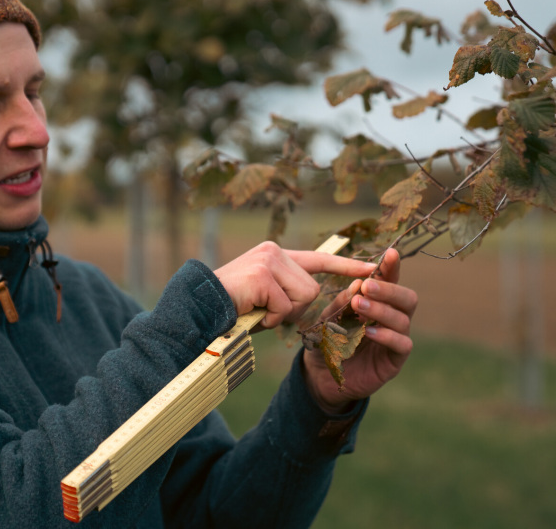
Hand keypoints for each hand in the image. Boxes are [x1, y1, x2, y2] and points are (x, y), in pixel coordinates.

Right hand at [214, 241, 377, 329]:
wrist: (199, 306)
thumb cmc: (232, 307)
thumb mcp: (264, 295)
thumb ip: (286, 291)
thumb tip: (310, 297)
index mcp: (276, 255)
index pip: (318, 258)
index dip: (345, 265)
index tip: (371, 268)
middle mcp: (274, 252)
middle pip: (311, 288)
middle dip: (293, 308)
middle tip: (266, 312)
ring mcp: (268, 261)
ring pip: (302, 296)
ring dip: (282, 313)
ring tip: (258, 311)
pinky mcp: (262, 275)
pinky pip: (284, 306)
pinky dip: (270, 318)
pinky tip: (252, 313)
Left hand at [302, 248, 416, 413]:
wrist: (322, 375)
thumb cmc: (329, 341)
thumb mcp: (329, 317)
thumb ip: (342, 302)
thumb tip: (357, 283)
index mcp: (378, 303)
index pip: (391, 281)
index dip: (392, 268)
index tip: (390, 254)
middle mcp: (392, 318)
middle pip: (407, 297)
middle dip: (388, 289)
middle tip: (366, 287)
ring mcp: (396, 338)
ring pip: (403, 318)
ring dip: (381, 310)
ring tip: (359, 306)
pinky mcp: (394, 360)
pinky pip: (401, 344)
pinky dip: (386, 335)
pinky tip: (368, 332)